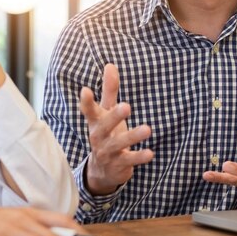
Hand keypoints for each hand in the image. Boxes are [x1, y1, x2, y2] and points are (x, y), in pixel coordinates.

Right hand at [79, 64, 153, 194]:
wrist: (102, 170)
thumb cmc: (106, 134)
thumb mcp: (106, 112)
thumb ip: (109, 91)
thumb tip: (110, 65)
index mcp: (95, 122)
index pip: (88, 111)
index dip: (86, 102)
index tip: (85, 90)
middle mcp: (98, 137)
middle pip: (104, 126)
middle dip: (114, 117)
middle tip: (127, 106)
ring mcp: (107, 152)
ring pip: (119, 144)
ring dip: (133, 136)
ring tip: (147, 129)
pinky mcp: (119, 164)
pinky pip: (129, 160)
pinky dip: (139, 157)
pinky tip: (150, 153)